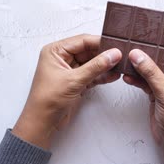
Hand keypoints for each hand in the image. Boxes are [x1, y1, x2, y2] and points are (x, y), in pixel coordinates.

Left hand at [13, 34, 121, 148]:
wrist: (42, 123)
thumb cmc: (47, 100)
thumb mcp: (74, 80)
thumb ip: (96, 66)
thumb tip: (112, 54)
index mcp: (55, 51)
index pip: (81, 41)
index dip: (99, 42)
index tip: (115, 46)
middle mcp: (61, 59)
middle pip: (88, 51)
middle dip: (104, 54)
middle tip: (120, 56)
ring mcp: (69, 71)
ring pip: (91, 63)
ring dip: (104, 66)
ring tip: (120, 66)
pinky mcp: (75, 82)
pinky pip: (91, 75)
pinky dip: (101, 76)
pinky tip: (113, 75)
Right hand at [123, 49, 163, 163]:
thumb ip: (152, 73)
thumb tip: (137, 55)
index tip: (158, 32)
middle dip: (152, 54)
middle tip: (140, 41)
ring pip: (153, 72)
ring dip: (141, 67)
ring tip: (129, 57)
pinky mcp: (157, 95)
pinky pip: (146, 83)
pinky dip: (137, 80)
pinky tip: (128, 75)